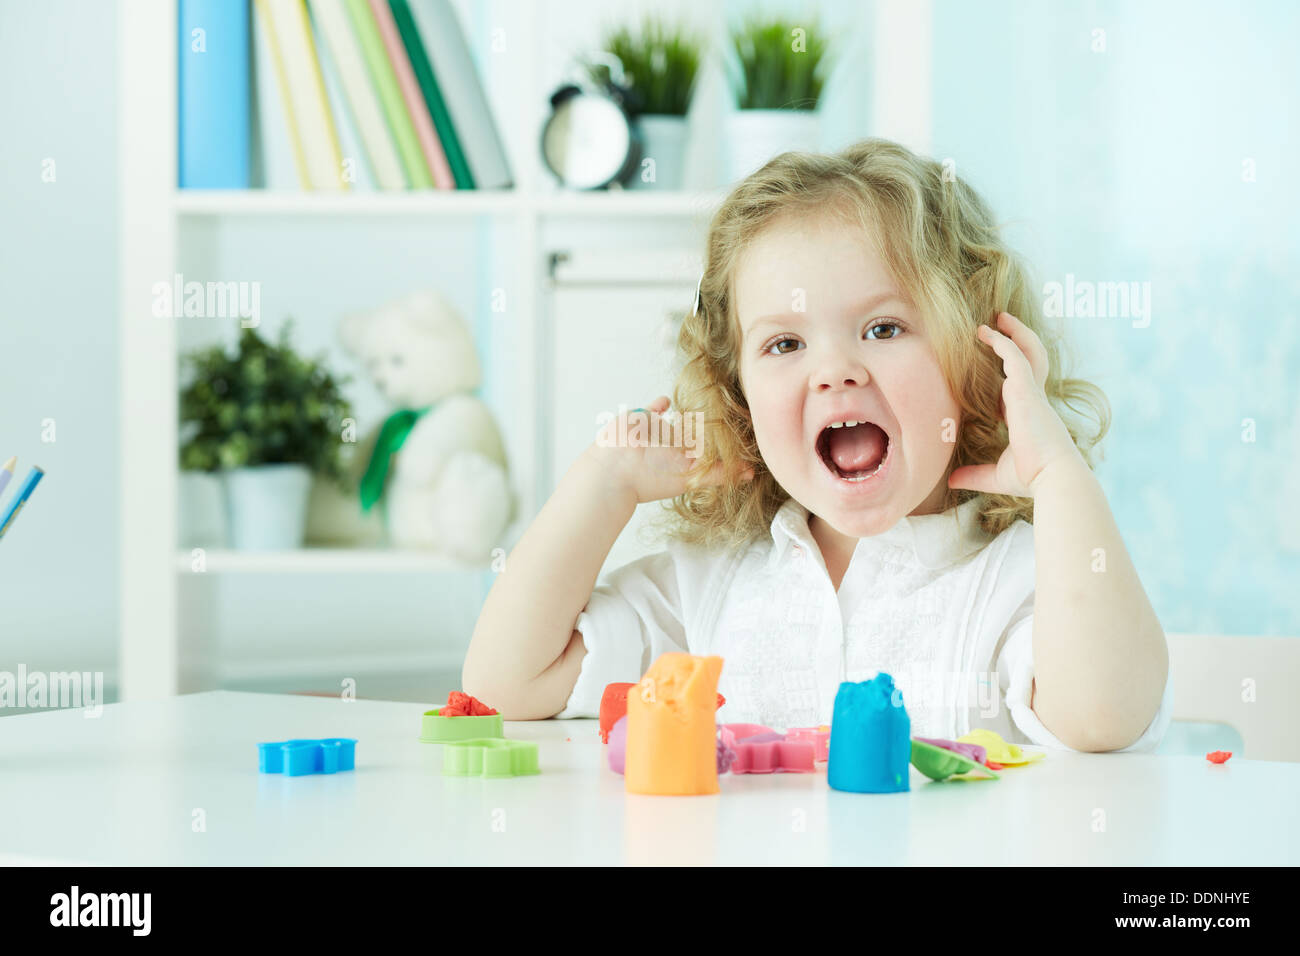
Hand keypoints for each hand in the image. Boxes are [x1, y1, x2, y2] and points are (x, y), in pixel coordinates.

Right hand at [586, 395, 753, 503]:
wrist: (615, 470)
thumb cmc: (652, 477)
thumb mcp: (692, 477)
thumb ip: (720, 474)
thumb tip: (751, 474)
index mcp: (683, 460)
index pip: (706, 450)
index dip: (719, 442)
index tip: (734, 431)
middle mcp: (670, 448)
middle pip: (692, 435)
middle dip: (705, 427)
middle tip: (725, 412)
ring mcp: (654, 432)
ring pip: (674, 422)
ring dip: (684, 415)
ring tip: (697, 407)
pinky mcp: (640, 418)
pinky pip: (652, 409)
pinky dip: (660, 405)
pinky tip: (666, 401)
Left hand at [947, 312, 1083, 497]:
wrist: (1054, 477)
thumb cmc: (1032, 478)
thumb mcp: (996, 476)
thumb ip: (974, 475)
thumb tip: (950, 482)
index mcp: (1028, 417)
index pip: (1016, 388)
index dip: (1003, 378)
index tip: (987, 372)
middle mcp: (1032, 400)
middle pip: (1030, 360)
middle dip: (1017, 341)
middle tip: (999, 325)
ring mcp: (1032, 393)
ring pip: (1027, 351)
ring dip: (1013, 332)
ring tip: (997, 317)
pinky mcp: (1028, 390)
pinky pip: (1015, 356)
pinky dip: (1003, 342)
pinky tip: (987, 333)